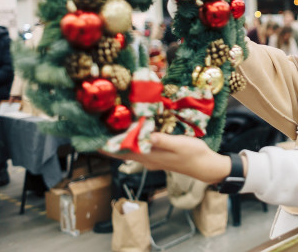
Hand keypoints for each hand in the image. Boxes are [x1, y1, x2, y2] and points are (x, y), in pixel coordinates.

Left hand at [101, 133, 230, 183]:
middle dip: (107, 143)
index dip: (106, 146)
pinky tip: (132, 133)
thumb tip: (148, 136)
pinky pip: (138, 149)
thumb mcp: (180, 145)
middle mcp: (147, 159)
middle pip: (121, 152)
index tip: (91, 138)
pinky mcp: (157, 157)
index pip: (122, 151)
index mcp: (149, 156)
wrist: (205, 166)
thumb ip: (163, 140)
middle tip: (95, 130)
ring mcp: (151, 159)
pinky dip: (130, 142)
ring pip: (129, 151)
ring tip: (108, 129)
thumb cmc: (194, 154)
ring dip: (118, 142)